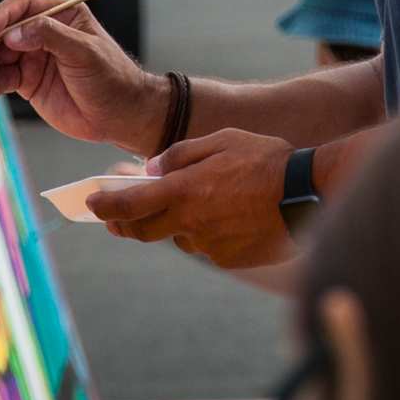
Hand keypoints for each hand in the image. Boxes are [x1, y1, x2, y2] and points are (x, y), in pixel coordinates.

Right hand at [0, 0, 166, 153]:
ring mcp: (33, 56)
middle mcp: (43, 31)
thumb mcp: (85, 53)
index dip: (0, 17)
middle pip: (4, 29)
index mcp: (61, 13)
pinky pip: (2, 80)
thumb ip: (51, 37)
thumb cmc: (112, 78)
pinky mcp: (28, 81)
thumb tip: (15, 33)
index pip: (22, 5)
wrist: (121, 115)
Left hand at [86, 129, 295, 270]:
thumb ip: (179, 155)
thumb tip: (151, 171)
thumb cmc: (265, 159)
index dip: (105, 206)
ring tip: (205, 201)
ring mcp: (210, 245)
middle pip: (144, 231)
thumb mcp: (221, 140)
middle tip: (118, 218)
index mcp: (184, 191)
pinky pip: (208, 246)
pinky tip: (232, 214)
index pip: (129, 205)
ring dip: (179, 223)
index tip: (92, 204)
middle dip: (126, 224)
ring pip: (181, 236)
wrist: (308, 194)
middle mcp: (191, 223)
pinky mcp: (229, 259)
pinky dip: (209, 232)